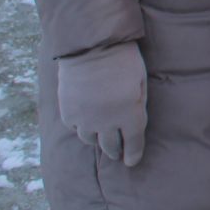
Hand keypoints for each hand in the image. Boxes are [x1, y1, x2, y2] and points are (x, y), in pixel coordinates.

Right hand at [57, 42, 148, 166]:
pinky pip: (76, 129)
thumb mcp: (141, 83)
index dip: (134, 154)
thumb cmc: (124, 62)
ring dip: (99, 141)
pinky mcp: (68, 113)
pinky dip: (83, 129)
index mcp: (129, 115)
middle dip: (117, 151)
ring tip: (103, 139)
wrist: (91, 48)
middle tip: (119, 154)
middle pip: (111, 147)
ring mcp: (85, 120)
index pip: (133, 143)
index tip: (132, 162)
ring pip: (92, 141)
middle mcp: (106, 123)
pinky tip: (87, 125)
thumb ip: (138, 105)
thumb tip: (133, 124)